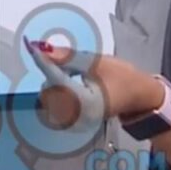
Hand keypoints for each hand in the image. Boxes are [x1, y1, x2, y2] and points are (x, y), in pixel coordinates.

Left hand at [29, 40, 162, 126]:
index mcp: (85, 103)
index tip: (31, 46)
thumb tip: (44, 49)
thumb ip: (69, 57)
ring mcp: (73, 123)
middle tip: (69, 64)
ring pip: (49, 98)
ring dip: (54, 82)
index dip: (44, 61)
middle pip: (49, 91)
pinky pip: (53, 104)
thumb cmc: (122, 78)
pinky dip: (57, 91)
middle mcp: (76, 118)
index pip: (57, 79)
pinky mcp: (71, 123)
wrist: (139, 97)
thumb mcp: (97, 62)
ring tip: (74, 75)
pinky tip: (70, 86)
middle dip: (53, 74)